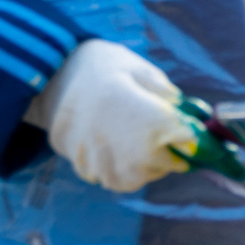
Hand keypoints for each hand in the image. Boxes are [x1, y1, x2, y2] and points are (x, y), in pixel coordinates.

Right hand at [28, 40, 193, 192]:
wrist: (52, 69)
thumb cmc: (104, 66)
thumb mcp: (142, 71)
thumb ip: (169, 98)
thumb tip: (192, 118)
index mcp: (143, 115)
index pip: (183, 141)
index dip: (190, 139)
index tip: (189, 135)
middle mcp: (121, 142)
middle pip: (159, 166)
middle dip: (167, 156)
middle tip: (164, 142)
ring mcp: (96, 155)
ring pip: (132, 179)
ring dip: (143, 168)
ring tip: (138, 147)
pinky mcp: (77, 160)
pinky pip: (104, 177)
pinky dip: (114, 168)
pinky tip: (113, 149)